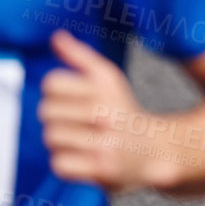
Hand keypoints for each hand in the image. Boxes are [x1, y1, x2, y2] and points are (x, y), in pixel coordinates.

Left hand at [39, 30, 161, 192]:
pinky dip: (66, 162)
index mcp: (106, 85)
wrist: (157, 150)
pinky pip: (59, 163)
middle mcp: (106, 112)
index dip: (56, 92)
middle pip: (46, 111)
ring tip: (81, 140)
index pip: (51, 83)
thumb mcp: (108, 78)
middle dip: (57, 118)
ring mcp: (105, 142)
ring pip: (51, 137)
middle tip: (78, 123)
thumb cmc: (124, 111)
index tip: (73, 99)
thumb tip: (56, 37)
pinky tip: (82, 157)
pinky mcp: (102, 168)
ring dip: (61, 141)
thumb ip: (80, 56)